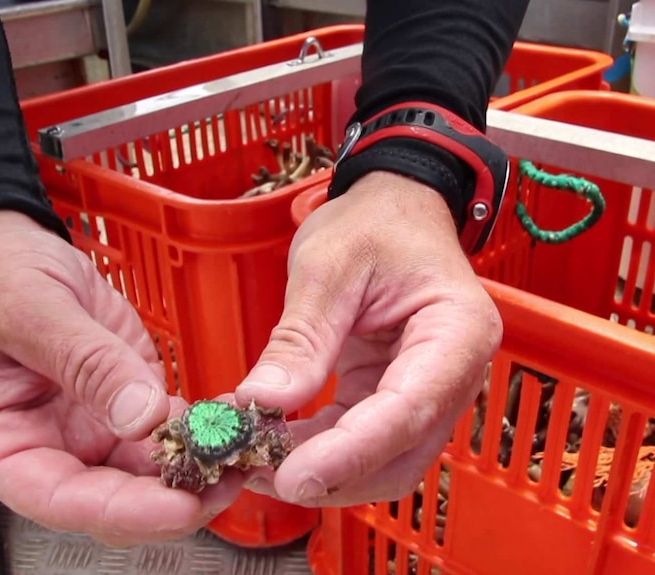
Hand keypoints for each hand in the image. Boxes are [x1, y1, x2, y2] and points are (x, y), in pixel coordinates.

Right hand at [0, 210, 241, 544]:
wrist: (12, 248)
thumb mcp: (30, 310)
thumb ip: (85, 362)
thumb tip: (142, 416)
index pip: (60, 500)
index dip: (122, 512)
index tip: (178, 506)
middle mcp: (47, 450)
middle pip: (112, 501)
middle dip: (173, 501)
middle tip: (227, 478)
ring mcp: (90, 432)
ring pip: (147, 477)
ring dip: (197, 471)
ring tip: (242, 451)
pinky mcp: (127, 407)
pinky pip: (168, 434)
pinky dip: (203, 434)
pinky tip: (234, 423)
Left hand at [234, 172, 501, 505]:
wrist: (392, 210)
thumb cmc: (372, 224)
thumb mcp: (327, 267)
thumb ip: (300, 338)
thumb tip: (260, 403)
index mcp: (458, 331)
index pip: (408, 410)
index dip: (349, 453)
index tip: (293, 476)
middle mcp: (455, 374)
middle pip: (401, 453)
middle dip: (331, 473)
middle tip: (256, 468)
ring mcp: (428, 391)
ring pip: (382, 462)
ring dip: (320, 471)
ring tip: (253, 458)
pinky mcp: (394, 398)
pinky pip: (360, 441)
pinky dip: (316, 450)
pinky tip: (270, 442)